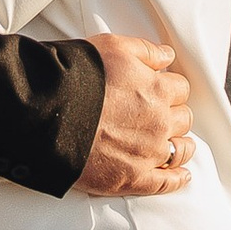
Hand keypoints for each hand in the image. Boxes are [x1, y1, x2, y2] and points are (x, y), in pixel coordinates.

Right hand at [75, 38, 192, 195]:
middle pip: (183, 119)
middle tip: (159, 115)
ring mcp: (148, 153)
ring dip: (179, 145)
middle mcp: (159, 122)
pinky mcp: (133, 179)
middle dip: (174, 115)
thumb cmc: (76, 77)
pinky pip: (165, 183)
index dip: (170, 88)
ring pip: (180, 150)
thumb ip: (145, 50)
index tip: (161, 91)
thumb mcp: (112, 46)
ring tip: (173, 143)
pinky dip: (176, 180)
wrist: (47, 114)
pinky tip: (181, 176)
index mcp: (156, 90)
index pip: (181, 89)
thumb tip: (167, 56)